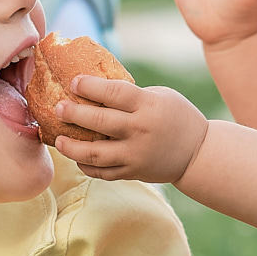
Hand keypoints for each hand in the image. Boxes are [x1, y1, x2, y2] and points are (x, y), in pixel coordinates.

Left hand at [52, 76, 209, 183]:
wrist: (198, 153)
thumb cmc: (176, 117)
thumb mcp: (160, 96)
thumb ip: (131, 94)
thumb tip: (93, 88)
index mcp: (148, 106)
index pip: (113, 93)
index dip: (90, 87)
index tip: (73, 83)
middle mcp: (140, 130)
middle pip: (99, 122)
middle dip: (73, 114)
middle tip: (58, 108)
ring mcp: (135, 155)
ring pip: (95, 153)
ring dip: (72, 147)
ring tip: (58, 140)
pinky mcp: (132, 172)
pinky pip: (102, 172)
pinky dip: (86, 165)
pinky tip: (77, 156)